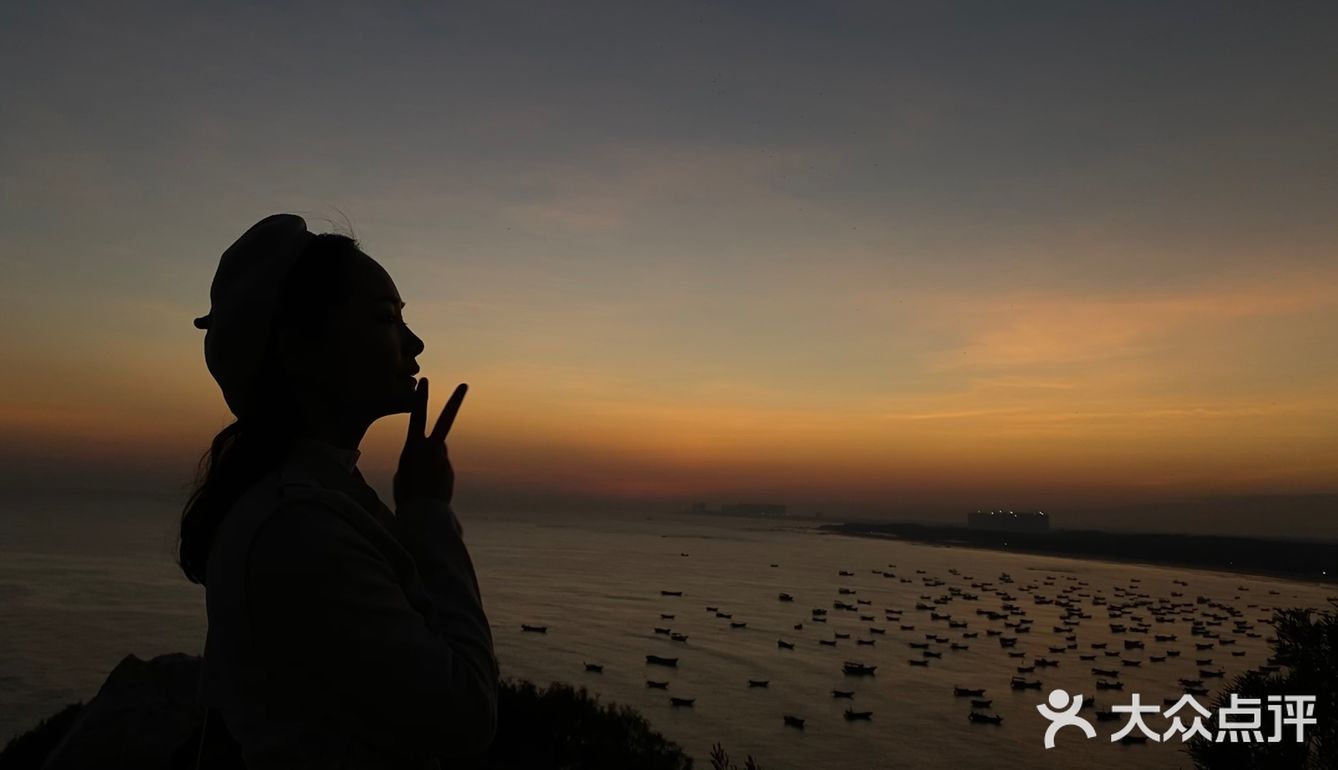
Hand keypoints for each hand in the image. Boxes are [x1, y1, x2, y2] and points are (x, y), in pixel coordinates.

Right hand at [394, 377, 466, 509]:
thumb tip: (434, 452)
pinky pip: (440, 467)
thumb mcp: (403, 471)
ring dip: (431, 462)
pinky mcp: (449, 469)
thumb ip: (416, 456)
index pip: (417, 416)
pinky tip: (428, 489)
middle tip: (464, 385)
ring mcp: (443, 458)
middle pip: (445, 420)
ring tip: (420, 482)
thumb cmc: (405, 494)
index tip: (424, 382)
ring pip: (439, 452)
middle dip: (455, 401)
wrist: (421, 515)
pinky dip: (434, 475)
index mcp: (412, 446)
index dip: (420, 399)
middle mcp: (431, 448)